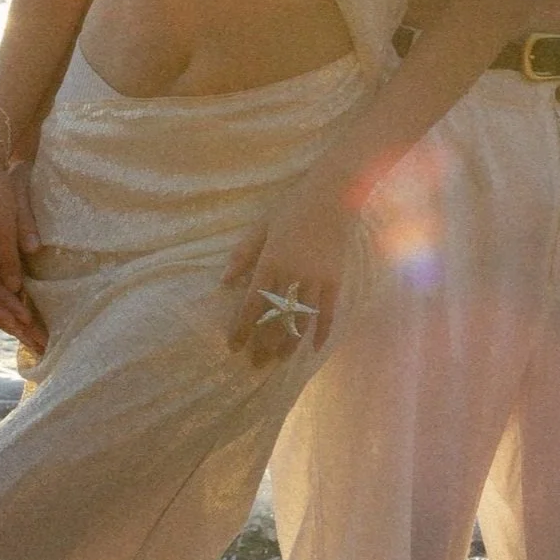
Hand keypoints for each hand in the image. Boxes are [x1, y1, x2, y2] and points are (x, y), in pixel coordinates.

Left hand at [221, 176, 353, 366]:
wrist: (332, 195)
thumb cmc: (291, 208)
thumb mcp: (261, 227)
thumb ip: (243, 254)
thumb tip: (224, 282)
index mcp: (270, 262)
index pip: (252, 303)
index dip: (242, 327)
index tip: (234, 346)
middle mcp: (292, 275)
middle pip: (276, 317)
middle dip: (265, 343)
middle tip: (257, 364)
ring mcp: (316, 279)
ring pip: (301, 319)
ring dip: (290, 342)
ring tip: (281, 360)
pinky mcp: (335, 279)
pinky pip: (329, 311)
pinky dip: (322, 330)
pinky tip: (315, 348)